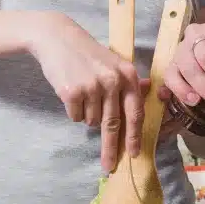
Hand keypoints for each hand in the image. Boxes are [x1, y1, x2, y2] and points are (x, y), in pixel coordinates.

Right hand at [29, 12, 143, 172]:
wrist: (57, 37)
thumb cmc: (87, 52)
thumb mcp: (113, 61)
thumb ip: (129, 79)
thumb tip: (147, 89)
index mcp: (127, 74)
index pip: (135, 112)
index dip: (134, 136)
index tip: (134, 153)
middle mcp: (112, 81)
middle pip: (113, 124)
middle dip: (111, 148)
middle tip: (109, 166)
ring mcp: (92, 87)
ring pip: (92, 121)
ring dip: (87, 114)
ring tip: (82, 92)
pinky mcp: (72, 92)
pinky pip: (75, 117)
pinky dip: (73, 110)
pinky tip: (71, 92)